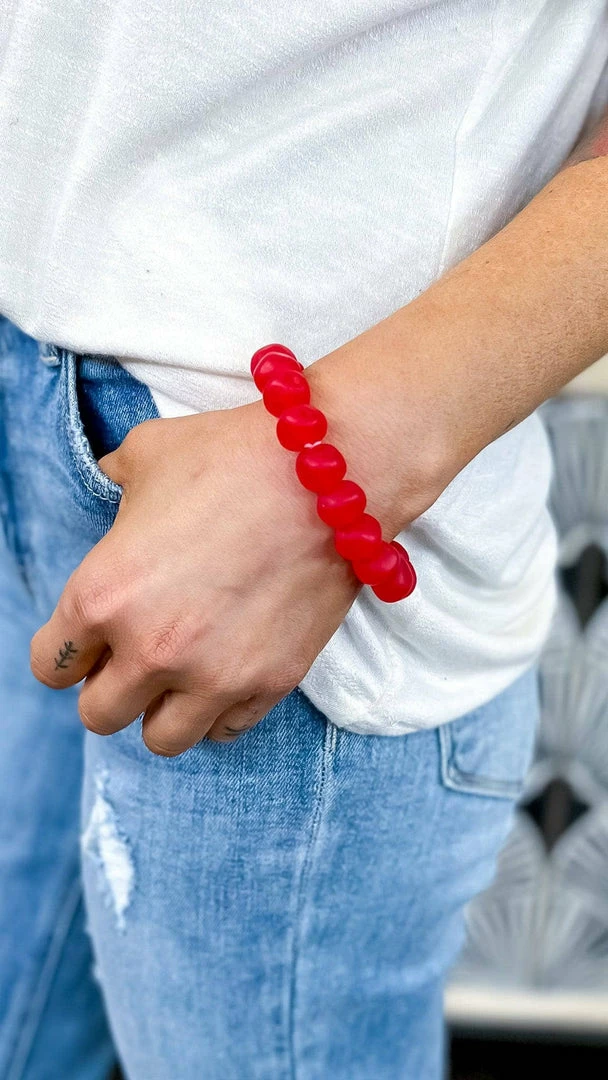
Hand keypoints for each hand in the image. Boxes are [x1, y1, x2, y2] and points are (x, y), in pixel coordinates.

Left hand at [30, 401, 367, 752]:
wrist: (330, 473)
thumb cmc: (233, 456)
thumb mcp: (149, 453)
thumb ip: (116, 479)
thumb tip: (111, 478)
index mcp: (102, 594)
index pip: (50, 665)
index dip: (68, 650)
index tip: (89, 641)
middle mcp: (150, 647)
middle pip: (98, 714)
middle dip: (110, 686)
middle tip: (135, 657)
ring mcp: (214, 674)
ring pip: (161, 739)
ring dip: (163, 710)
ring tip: (181, 674)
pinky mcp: (269, 683)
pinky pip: (226, 730)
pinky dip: (220, 709)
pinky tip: (227, 671)